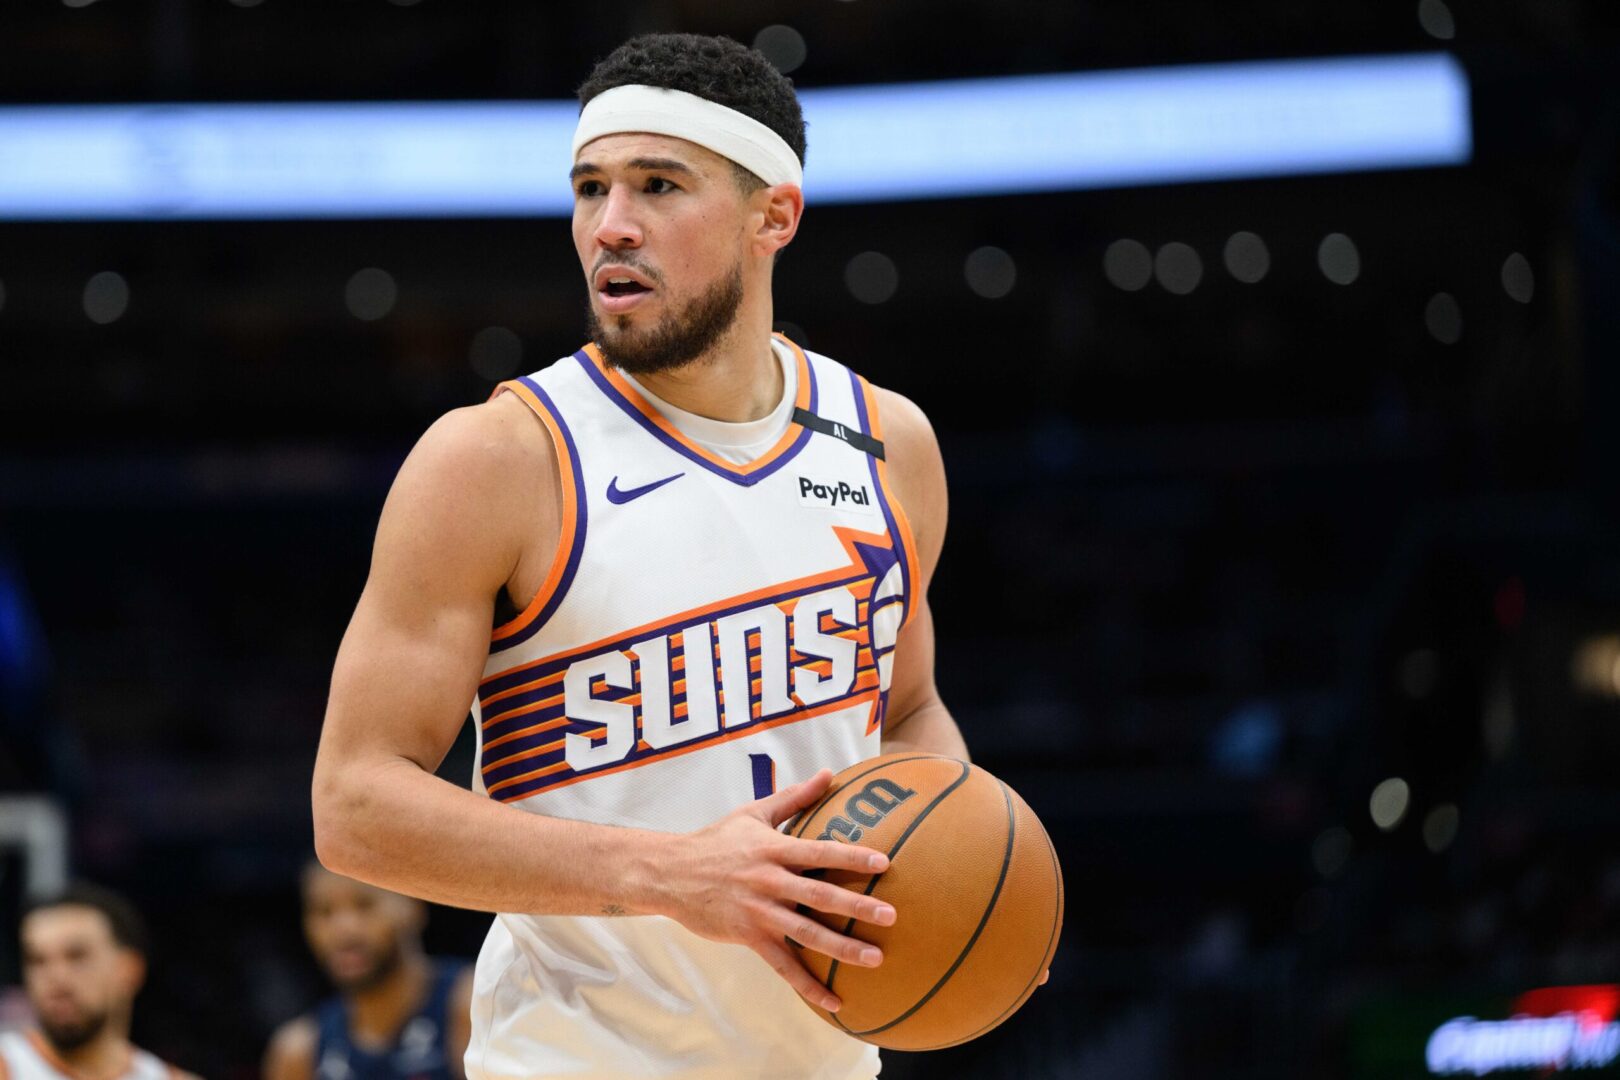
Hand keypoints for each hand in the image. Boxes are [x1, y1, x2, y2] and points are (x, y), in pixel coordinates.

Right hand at [660, 769, 896, 1011]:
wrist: (671, 873)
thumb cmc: (716, 841)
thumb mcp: (754, 814)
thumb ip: (794, 798)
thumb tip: (829, 774)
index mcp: (773, 849)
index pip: (819, 852)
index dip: (851, 856)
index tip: (883, 862)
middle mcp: (769, 881)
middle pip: (819, 895)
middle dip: (856, 906)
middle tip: (891, 915)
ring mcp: (759, 911)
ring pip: (806, 934)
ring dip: (842, 948)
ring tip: (875, 958)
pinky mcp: (748, 936)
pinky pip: (782, 965)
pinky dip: (808, 985)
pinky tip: (835, 1000)